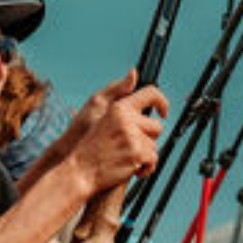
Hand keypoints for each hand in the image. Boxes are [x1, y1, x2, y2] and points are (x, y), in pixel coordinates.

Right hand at [69, 71, 166, 192]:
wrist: (79, 170)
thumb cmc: (90, 145)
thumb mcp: (97, 111)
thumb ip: (119, 92)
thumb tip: (134, 72)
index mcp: (119, 108)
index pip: (150, 93)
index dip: (162, 101)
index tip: (163, 111)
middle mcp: (127, 119)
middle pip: (157, 126)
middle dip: (148, 138)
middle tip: (130, 146)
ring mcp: (132, 137)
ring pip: (155, 145)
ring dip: (145, 155)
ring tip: (126, 158)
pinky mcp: (136, 153)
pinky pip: (153, 159)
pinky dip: (146, 167)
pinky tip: (132, 168)